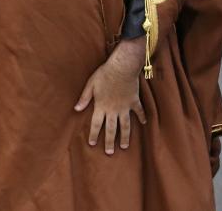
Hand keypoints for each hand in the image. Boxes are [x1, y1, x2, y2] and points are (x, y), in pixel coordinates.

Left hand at [74, 36, 146, 154]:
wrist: (122, 68)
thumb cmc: (104, 74)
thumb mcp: (90, 85)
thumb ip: (84, 98)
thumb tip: (76, 109)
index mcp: (101, 106)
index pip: (96, 124)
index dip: (94, 134)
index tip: (92, 144)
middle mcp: (113, 110)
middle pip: (111, 129)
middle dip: (109, 141)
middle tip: (109, 152)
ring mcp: (125, 107)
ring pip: (125, 126)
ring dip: (124, 137)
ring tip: (124, 146)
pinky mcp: (134, 101)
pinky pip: (139, 111)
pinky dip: (142, 117)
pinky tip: (144, 123)